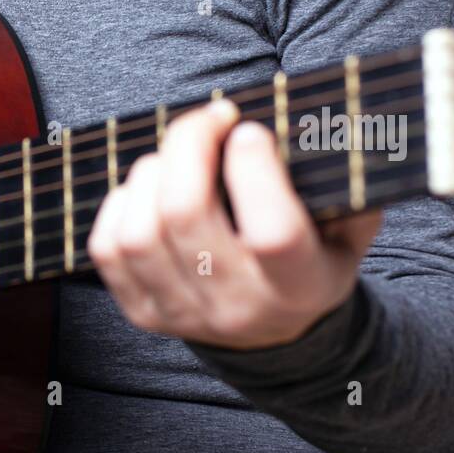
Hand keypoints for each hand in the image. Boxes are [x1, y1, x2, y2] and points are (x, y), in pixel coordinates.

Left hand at [86, 98, 382, 350]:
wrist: (272, 333)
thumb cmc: (309, 262)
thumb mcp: (346, 231)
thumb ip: (344, 186)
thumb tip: (319, 126)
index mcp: (299, 287)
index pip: (272, 234)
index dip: (254, 172)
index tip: (248, 129)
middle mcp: (237, 307)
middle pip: (185, 215)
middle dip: (189, 145)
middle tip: (210, 119)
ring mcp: (182, 313)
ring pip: (138, 230)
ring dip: (150, 173)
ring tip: (176, 157)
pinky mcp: (142, 311)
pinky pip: (107, 249)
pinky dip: (120, 204)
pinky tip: (148, 189)